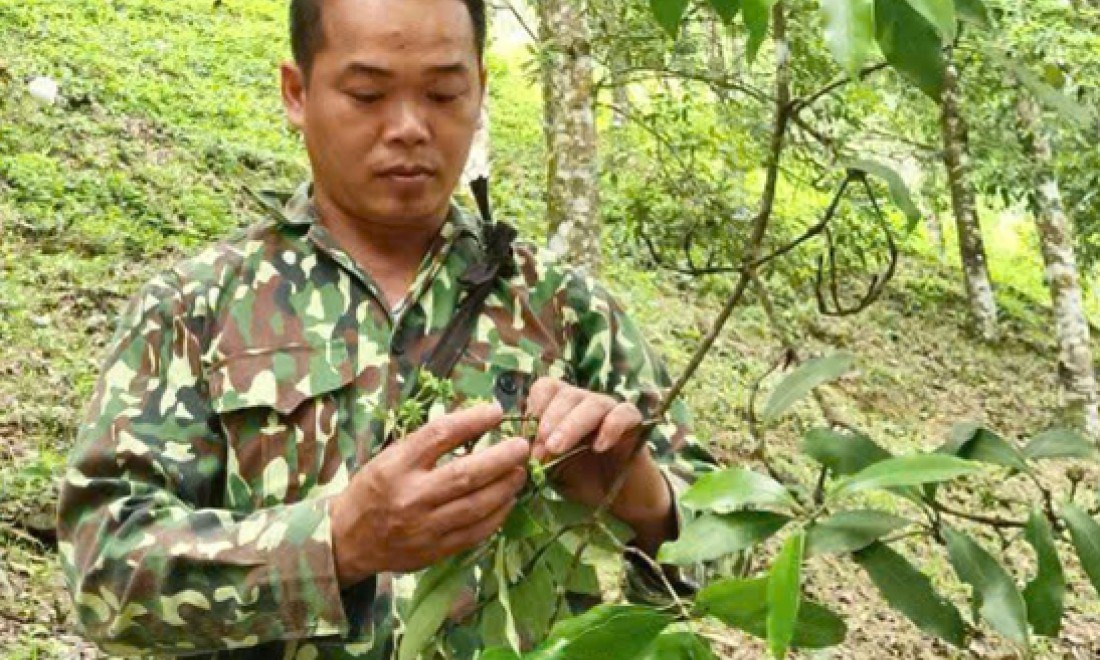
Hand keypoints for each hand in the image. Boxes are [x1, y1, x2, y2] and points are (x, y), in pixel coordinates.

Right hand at [330, 403, 529, 585]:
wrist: (348, 540)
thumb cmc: (374, 489)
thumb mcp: (390, 457)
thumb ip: (427, 444)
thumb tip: (476, 423)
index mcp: (396, 466)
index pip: (440, 435)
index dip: (472, 421)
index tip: (496, 411)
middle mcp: (410, 496)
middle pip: (465, 474)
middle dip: (501, 458)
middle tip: (521, 445)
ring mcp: (424, 527)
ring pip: (477, 506)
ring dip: (506, 487)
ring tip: (520, 472)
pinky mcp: (435, 550)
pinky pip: (476, 532)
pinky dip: (498, 515)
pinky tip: (508, 500)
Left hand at [527, 378, 674, 554]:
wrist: (620, 502)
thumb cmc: (583, 481)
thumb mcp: (551, 470)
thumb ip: (536, 456)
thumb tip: (516, 450)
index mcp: (561, 409)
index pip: (545, 388)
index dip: (534, 409)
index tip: (527, 438)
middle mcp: (584, 403)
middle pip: (566, 393)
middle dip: (550, 420)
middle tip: (543, 448)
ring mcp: (610, 410)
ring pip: (592, 402)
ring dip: (572, 424)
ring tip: (559, 449)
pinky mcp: (635, 423)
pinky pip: (624, 413)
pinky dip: (611, 427)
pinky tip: (599, 447)